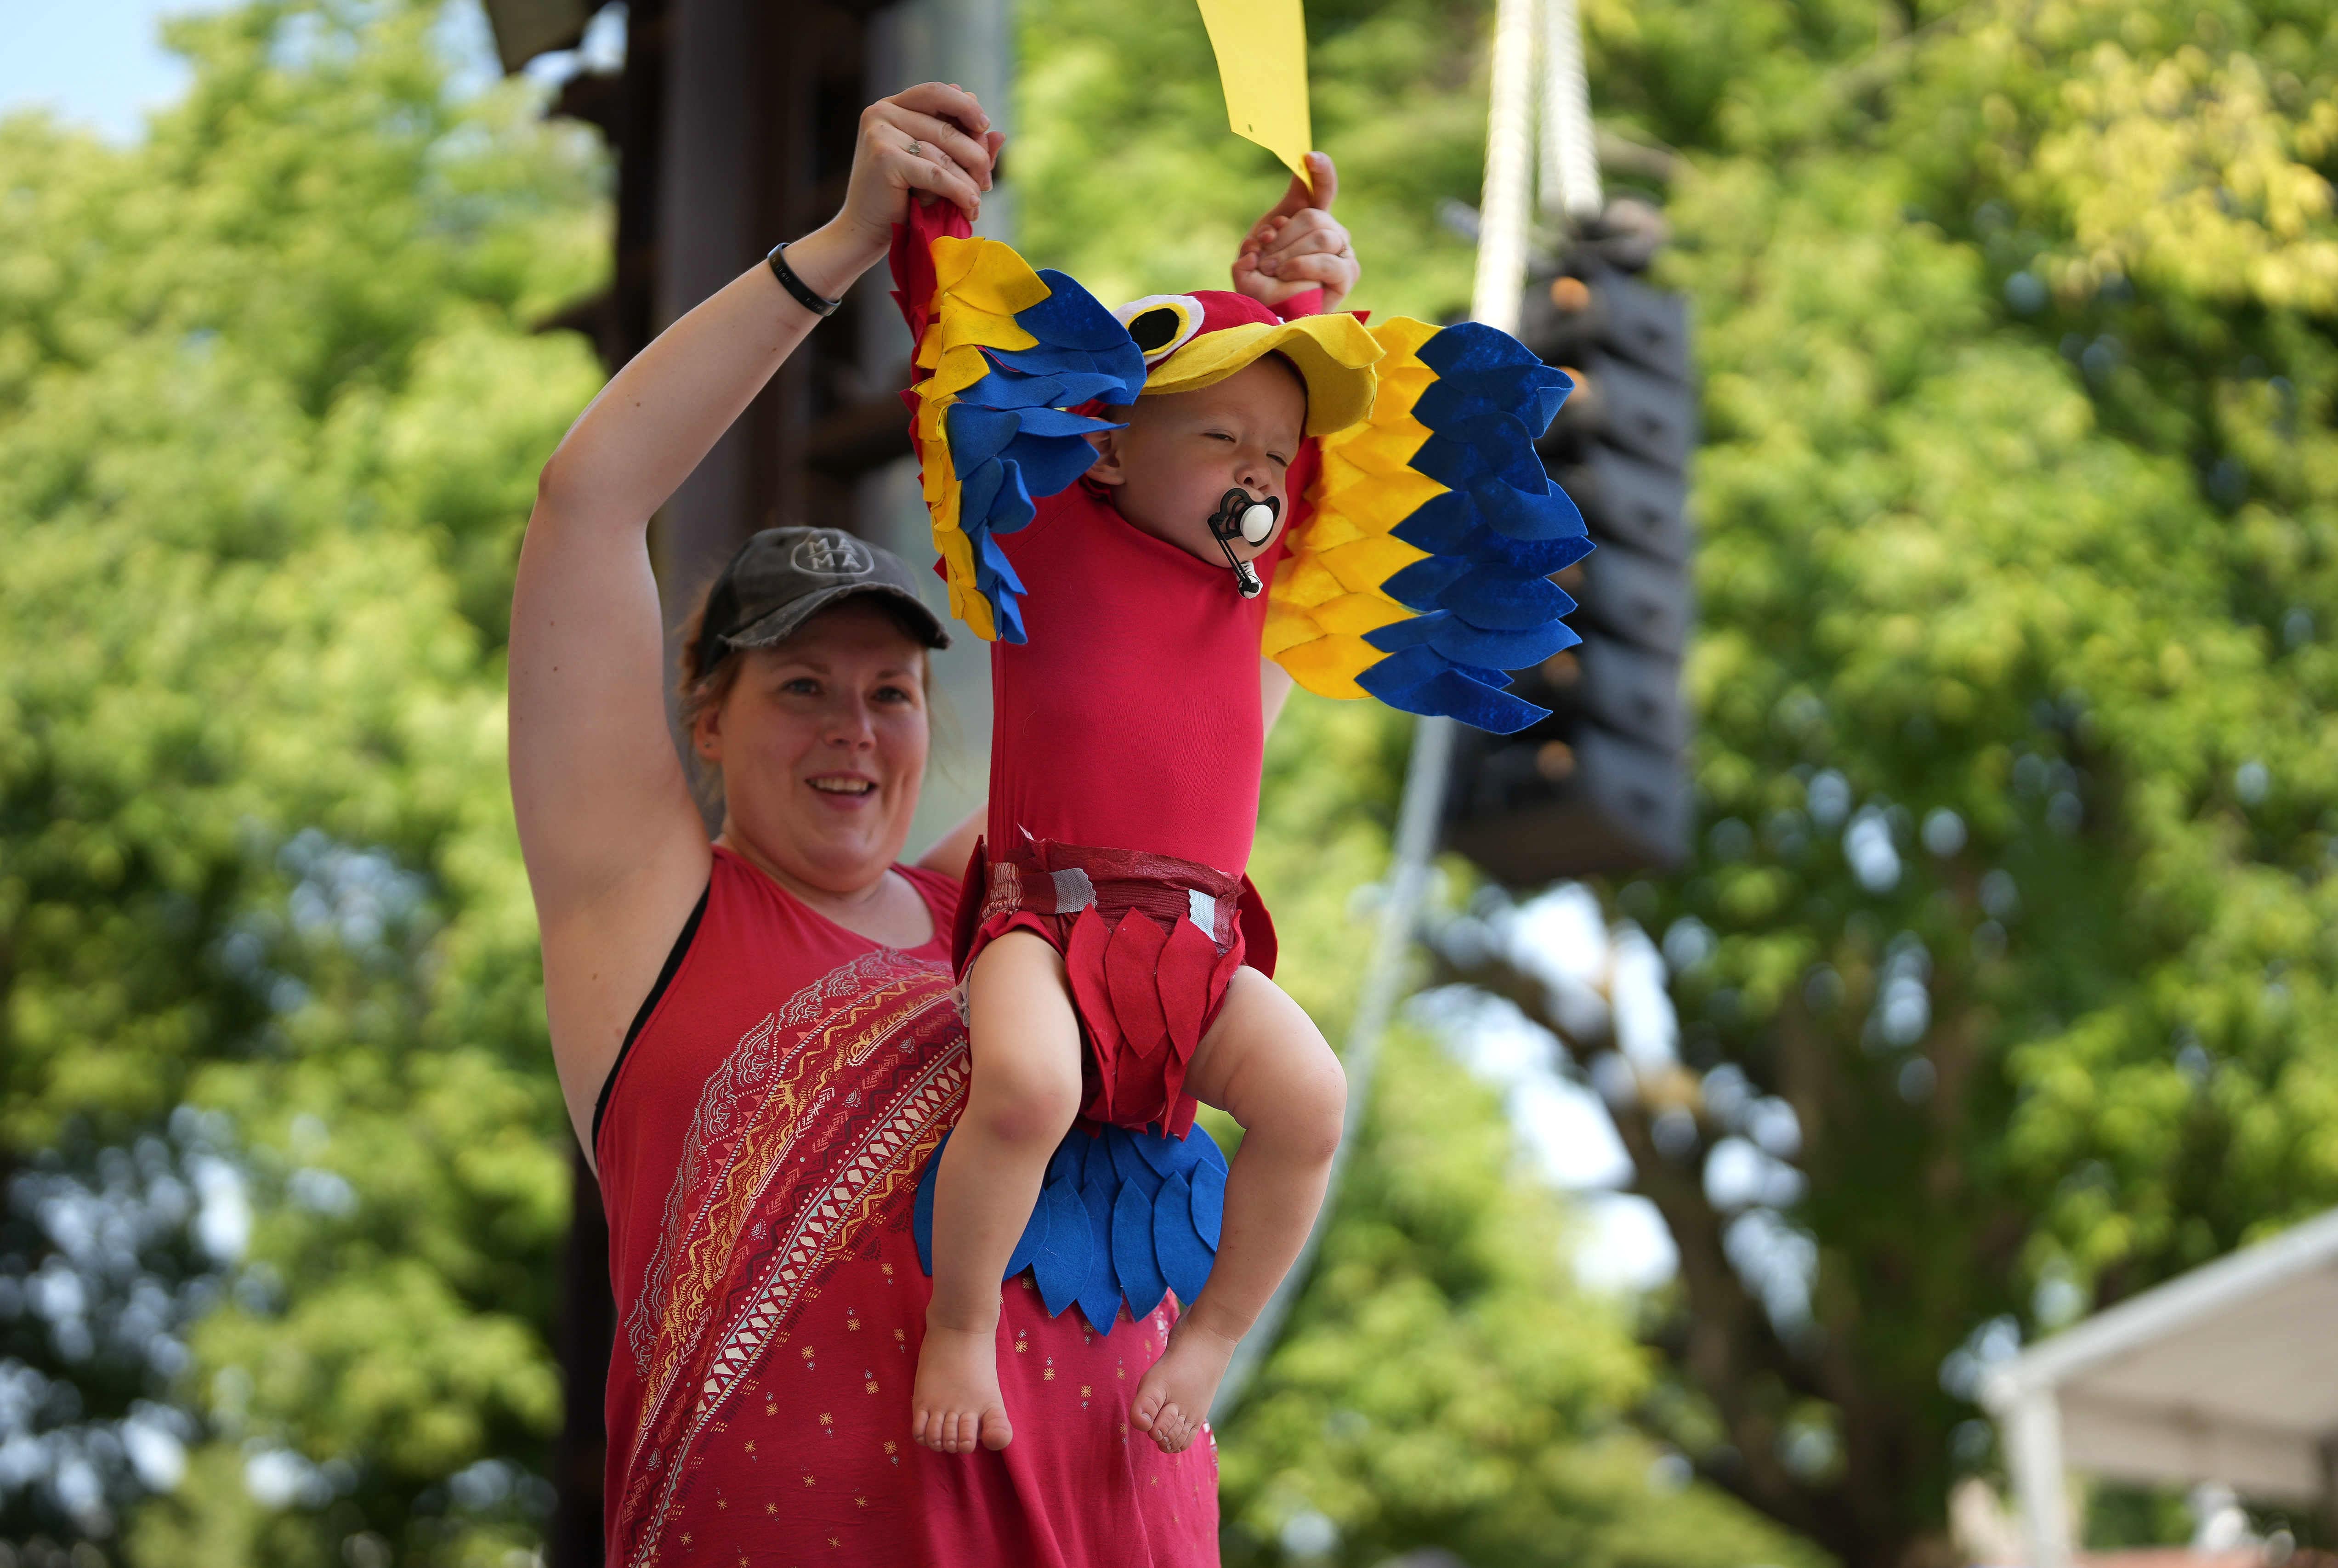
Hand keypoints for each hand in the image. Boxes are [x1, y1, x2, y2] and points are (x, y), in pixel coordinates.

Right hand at [805, 83, 1003, 287]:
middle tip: (986, 183)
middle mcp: (882, 112)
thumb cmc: (902, 200)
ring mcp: (880, 132)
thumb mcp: (936, 168)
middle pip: (946, 126)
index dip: (966, 107)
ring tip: (977, 201)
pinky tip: (970, 204)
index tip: (985, 128)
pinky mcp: (884, 157)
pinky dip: (958, 190)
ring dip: (968, 180)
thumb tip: (999, 134)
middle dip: (974, 156)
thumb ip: (964, 148)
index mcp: (892, 106)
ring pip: (943, 152)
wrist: (865, 232)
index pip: (936, 93)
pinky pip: (936, 172)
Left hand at [1232, 153, 1358, 312]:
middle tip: (1262, 252)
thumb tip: (1287, 194)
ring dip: (1288, 253)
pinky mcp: (1347, 274)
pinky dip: (1302, 266)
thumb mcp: (1257, 247)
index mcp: (1310, 217)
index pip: (1322, 187)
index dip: (1320, 171)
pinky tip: (1285, 274)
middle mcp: (1331, 231)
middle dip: (1283, 234)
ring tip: (1269, 268)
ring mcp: (1342, 251)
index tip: (1308, 157)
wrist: (1267, 315)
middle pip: (1314, 216)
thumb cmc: (1262, 281)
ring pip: (1321, 236)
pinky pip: (1330, 262)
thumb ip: (1272, 221)